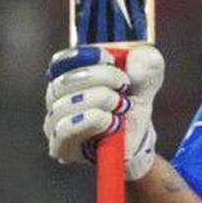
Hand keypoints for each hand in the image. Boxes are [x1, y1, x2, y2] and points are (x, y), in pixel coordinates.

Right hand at [43, 45, 163, 180]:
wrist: (138, 136)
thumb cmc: (133, 100)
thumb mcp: (147, 77)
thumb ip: (146, 61)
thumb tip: (134, 56)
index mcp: (69, 73)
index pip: (62, 61)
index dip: (86, 57)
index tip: (111, 59)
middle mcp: (56, 97)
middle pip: (62, 82)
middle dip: (100, 78)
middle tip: (124, 84)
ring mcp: (54, 122)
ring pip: (63, 106)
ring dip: (98, 100)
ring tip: (120, 106)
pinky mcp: (60, 146)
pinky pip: (64, 130)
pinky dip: (89, 121)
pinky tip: (109, 120)